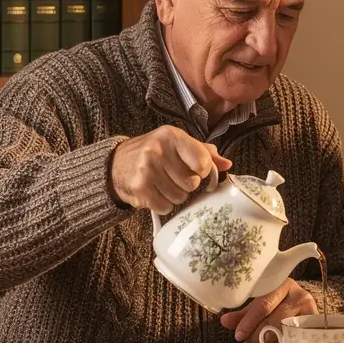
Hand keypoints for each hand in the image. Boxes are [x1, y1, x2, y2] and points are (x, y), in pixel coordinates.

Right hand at [109, 127, 232, 214]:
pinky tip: (155, 192)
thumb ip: (204, 152)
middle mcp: (158, 151)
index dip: (203, 170)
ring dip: (175, 195)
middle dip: (187, 184)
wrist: (116, 164)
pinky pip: (166, 206)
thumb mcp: (178, 144)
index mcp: (172, 136)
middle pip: (193, 183)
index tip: (196, 170)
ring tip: (163, 184)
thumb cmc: (154, 153)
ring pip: (180, 197)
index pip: (203, 161)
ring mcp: (147, 170)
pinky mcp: (139, 188)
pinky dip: (163, 204)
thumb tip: (227, 164)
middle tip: (175, 177)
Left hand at [219, 278, 317, 342]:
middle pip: (273, 321)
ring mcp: (310, 311)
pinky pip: (294, 342)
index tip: (238, 335)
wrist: (306, 304)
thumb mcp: (262, 303)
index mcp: (282, 284)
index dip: (249, 322)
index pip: (263, 305)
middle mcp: (299, 295)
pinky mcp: (315, 326)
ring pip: (283, 333)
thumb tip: (224, 321)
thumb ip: (244, 314)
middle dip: (256, 336)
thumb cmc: (279, 303)